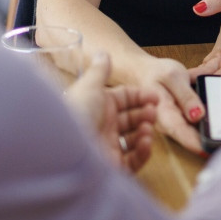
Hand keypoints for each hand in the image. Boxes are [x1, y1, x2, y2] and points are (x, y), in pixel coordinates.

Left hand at [63, 52, 157, 171]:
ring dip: (145, 132)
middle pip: (131, 118)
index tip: (156, 96)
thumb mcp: (89, 87)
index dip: (140, 96)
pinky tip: (146, 142)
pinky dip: (143, 152)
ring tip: (147, 128)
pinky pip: (133, 160)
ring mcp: (108, 145)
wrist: (65, 148)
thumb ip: (100, 71)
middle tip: (153, 112)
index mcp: (98, 105)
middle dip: (145, 114)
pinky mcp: (112, 166)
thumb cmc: (77, 113)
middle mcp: (103, 125)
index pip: (125, 99)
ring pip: (135, 139)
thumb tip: (103, 53)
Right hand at [130, 56, 207, 153]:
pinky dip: (210, 126)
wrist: (146, 72)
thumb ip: (186, 95)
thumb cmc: (157, 73)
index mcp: (163, 113)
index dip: (195, 143)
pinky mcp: (183, 122)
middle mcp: (169, 124)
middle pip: (191, 138)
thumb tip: (198, 115)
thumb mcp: (173, 77)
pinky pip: (197, 128)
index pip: (180, 132)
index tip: (209, 150)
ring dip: (212, 135)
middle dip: (208, 141)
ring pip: (196, 135)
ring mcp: (176, 124)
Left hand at [187, 0, 220, 77]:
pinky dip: (200, 71)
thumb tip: (199, 8)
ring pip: (214, 71)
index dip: (216, 74)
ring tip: (182, 80)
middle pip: (220, 73)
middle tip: (184, 82)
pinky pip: (210, 66)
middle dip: (203, 79)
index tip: (200, 78)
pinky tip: (188, 75)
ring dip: (199, 77)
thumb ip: (218, 0)